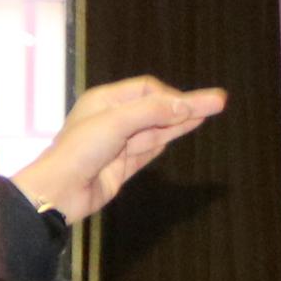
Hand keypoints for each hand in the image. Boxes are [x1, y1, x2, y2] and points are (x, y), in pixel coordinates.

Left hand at [10, 76, 225, 220]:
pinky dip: (167, 140)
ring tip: (210, 111)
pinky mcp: (123, 166)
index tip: (191, 105)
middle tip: (219, 100)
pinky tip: (184, 130)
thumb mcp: (116, 123)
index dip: (170, 95)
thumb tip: (186, 105)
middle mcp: (113, 119)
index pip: (146, 89)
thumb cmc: (81, 150)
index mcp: (105, 100)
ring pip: (156, 130)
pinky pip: (149, 149)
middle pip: (156, 108)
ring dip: (181, 122)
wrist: (60, 192)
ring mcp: (119, 144)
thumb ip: (152, 113)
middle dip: (185, 105)